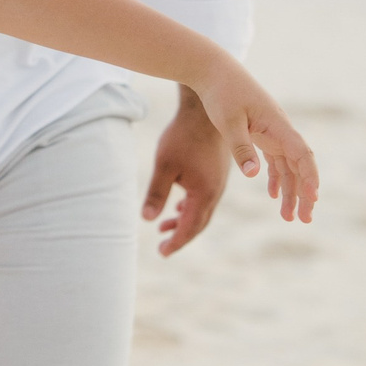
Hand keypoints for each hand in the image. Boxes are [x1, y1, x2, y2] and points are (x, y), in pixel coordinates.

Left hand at [142, 87, 232, 254]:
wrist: (204, 112)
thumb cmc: (182, 138)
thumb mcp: (164, 166)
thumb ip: (157, 193)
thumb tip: (146, 219)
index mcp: (205, 194)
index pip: (191, 227)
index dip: (176, 241)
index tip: (162, 252)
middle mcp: (216, 192)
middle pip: (199, 222)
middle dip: (180, 235)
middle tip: (162, 246)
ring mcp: (218, 182)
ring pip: (201, 210)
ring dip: (184, 220)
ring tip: (164, 227)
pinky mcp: (216, 173)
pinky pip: (204, 198)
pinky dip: (190, 207)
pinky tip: (178, 206)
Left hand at [193, 61, 319, 224]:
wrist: (211, 70)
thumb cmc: (220, 93)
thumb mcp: (228, 121)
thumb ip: (241, 147)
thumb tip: (254, 175)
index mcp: (278, 126)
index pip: (303, 155)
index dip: (310, 177)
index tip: (313, 198)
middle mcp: (280, 130)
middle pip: (300, 166)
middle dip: (304, 193)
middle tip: (303, 219)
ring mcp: (272, 132)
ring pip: (288, 167)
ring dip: (291, 191)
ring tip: (289, 217)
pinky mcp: (261, 133)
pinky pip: (275, 160)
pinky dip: (277, 178)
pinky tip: (273, 196)